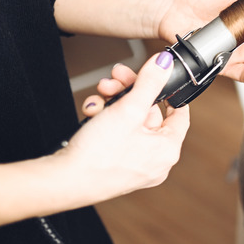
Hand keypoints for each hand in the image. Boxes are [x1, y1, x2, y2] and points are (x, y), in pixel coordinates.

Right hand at [60, 52, 189, 200]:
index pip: (179, 113)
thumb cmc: (98, 155)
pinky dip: (105, 120)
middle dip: (128, 91)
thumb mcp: (128, 109)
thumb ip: (149, 82)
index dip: (169, 92)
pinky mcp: (115, 165)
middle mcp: (155, 160)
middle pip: (148, 113)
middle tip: (116, 78)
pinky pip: (117, 134)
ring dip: (114, 102)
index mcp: (168, 150)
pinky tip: (92, 112)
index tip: (159, 78)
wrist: (63, 181)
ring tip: (100, 94)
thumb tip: (165, 63)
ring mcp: (135, 164)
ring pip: (129, 121)